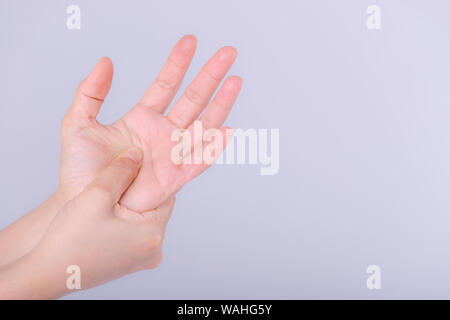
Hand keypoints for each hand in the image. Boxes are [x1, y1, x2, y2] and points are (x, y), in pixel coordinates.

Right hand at [0, 148, 174, 298]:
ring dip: (131, 208)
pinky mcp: (131, 263)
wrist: (46, 274)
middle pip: (155, 209)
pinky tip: (106, 218)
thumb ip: (121, 171)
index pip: (166, 196)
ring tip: (110, 200)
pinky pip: (135, 235)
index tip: (136, 169)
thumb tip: (137, 154)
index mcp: (153, 234)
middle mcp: (155, 250)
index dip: (150, 179)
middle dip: (139, 194)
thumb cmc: (70, 239)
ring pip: (144, 221)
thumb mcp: (97, 195)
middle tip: (119, 181)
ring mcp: (143, 260)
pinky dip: (125, 223)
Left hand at [60, 35, 241, 211]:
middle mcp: (162, 133)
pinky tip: (227, 130)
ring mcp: (172, 154)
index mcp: (142, 119)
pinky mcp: (176, 177)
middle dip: (210, 75)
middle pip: (193, 98)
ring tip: (235, 82)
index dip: (178, 63)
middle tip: (227, 53)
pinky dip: (214, 147)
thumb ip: (90, 92)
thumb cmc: (82, 172)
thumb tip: (104, 62)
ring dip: (220, 103)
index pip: (166, 85)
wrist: (88, 204)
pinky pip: (200, 160)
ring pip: (203, 124)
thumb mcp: (79, 124)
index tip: (190, 42)